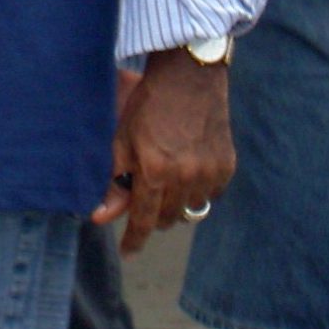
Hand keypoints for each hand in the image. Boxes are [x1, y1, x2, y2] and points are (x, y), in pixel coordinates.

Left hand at [92, 48, 234, 253]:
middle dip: (154, 215)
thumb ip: (114, 182)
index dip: (134, 239)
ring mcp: (209, 172)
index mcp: (155, 171)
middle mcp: (186, 177)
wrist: (188, 77)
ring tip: (168, 181)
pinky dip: (198, 190)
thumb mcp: (122, 140)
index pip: (144, 220)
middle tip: (146, 199)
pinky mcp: (227, 165)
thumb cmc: (147, 106)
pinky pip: (211, 194)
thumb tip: (101, 216)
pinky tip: (189, 171)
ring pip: (191, 209)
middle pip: (169, 218)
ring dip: (177, 203)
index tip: (128, 252)